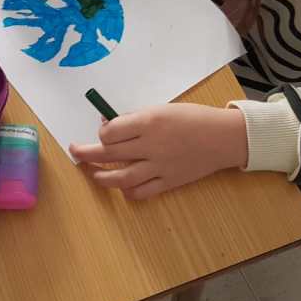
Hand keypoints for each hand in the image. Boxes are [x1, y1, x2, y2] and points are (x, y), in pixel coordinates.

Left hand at [70, 104, 247, 199]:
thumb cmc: (193, 118)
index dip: (101, 133)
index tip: (102, 132)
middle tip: (76, 152)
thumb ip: (136, 118)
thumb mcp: (162, 108)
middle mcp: (151, 145)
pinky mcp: (169, 182)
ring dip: (101, 176)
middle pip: (109, 153)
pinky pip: (141, 192)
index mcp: (149, 121)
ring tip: (92, 173)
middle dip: (86, 153)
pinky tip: (121, 187)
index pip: (110, 131)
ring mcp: (159, 166)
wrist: (223, 137)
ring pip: (121, 177)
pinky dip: (128, 192)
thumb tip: (109, 125)